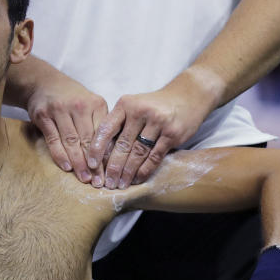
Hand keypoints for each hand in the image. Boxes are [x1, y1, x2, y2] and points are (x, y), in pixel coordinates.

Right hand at [26, 73, 107, 183]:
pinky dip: (60, 155)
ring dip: (78, 163)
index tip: (109, 173)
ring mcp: (59, 110)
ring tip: (84, 178)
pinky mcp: (43, 116)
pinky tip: (67, 167)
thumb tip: (111, 156)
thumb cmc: (73, 100)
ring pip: (71, 141)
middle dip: (94, 163)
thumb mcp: (91, 106)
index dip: (106, 155)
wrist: (46, 84)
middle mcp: (79, 105)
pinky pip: (53, 139)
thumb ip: (100, 126)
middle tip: (98, 182)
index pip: (103, 134)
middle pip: (88, 139)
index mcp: (96, 104)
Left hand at [89, 72, 214, 188]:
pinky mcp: (172, 133)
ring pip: (138, 153)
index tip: (91, 165)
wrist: (189, 95)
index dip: (97, 149)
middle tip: (106, 183)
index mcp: (126, 104)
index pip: (106, 129)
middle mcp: (140, 111)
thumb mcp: (134, 106)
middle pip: (122, 145)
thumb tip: (101, 154)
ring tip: (120, 184)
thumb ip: (119, 124)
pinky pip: (154, 157)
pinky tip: (137, 179)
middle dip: (112, 167)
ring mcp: (158, 122)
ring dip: (127, 172)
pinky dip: (144, 170)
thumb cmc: (155, 105)